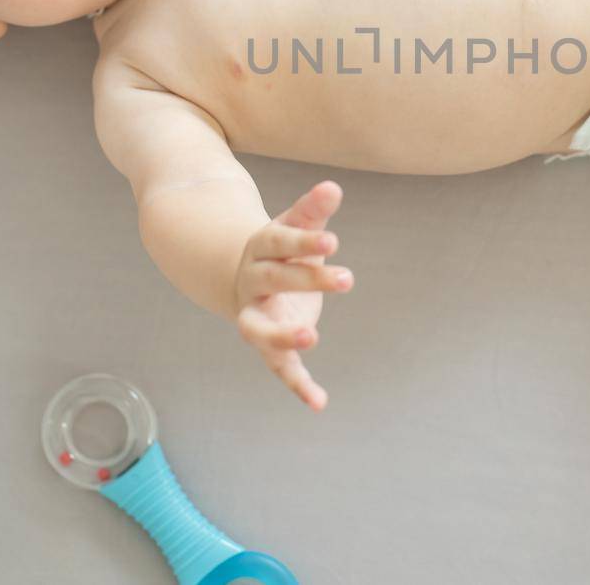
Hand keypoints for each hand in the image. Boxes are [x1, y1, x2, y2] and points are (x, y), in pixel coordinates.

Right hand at [234, 180, 352, 410]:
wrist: (241, 277)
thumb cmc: (280, 248)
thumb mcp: (295, 227)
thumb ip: (312, 211)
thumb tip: (334, 187)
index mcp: (260, 251)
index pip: (280, 244)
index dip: (304, 244)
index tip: (333, 241)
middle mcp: (253, 284)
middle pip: (274, 281)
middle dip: (309, 279)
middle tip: (348, 278)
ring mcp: (258, 316)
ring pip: (259, 330)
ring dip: (282, 337)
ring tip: (312, 338)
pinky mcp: (270, 344)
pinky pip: (279, 366)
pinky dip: (298, 384)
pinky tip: (319, 402)